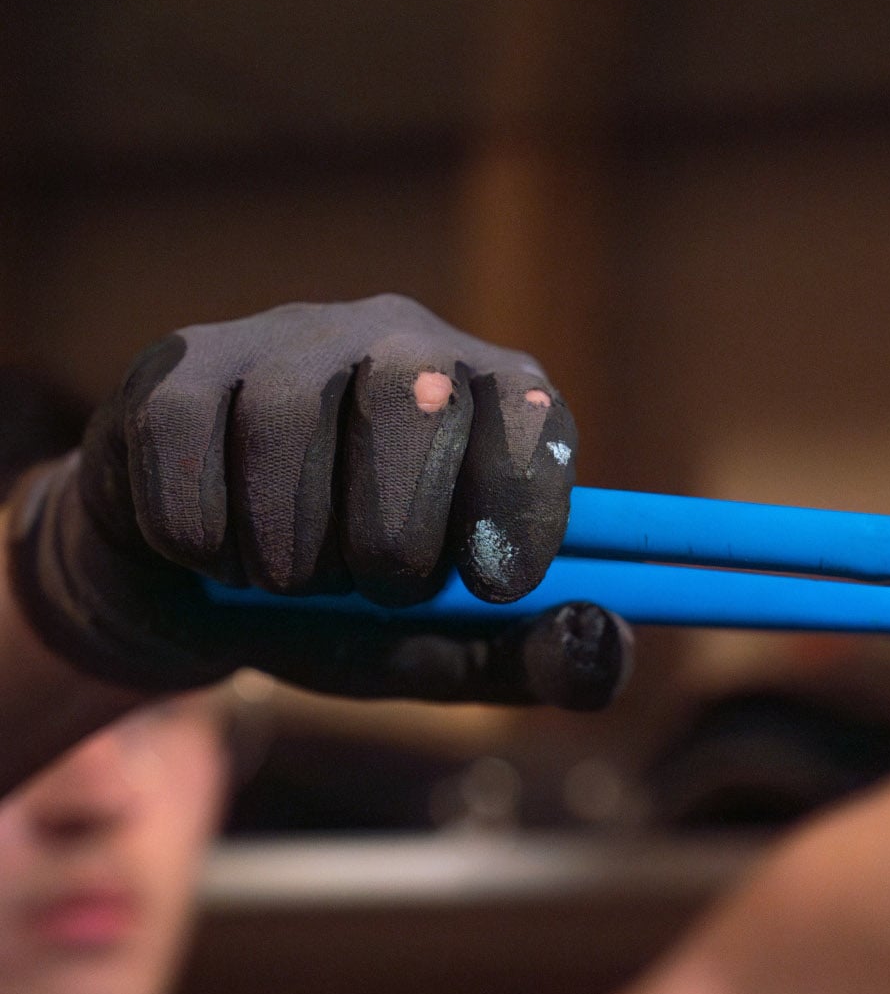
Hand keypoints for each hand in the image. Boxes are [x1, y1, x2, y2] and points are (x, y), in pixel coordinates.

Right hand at [5, 295, 629, 708]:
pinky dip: (201, 530)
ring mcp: (287, 339)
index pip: (527, 411)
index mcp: (495, 397)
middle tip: (379, 587)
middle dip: (393, 531)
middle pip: (408, 396)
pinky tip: (216, 556)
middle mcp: (402, 339)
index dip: (516, 500)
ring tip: (291, 581)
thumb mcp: (455, 647)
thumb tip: (603, 643)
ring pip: (285, 418)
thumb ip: (538, 655)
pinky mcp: (182, 364)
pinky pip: (185, 435)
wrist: (205, 601)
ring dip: (288, 545)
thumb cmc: (357, 610)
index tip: (493, 584)